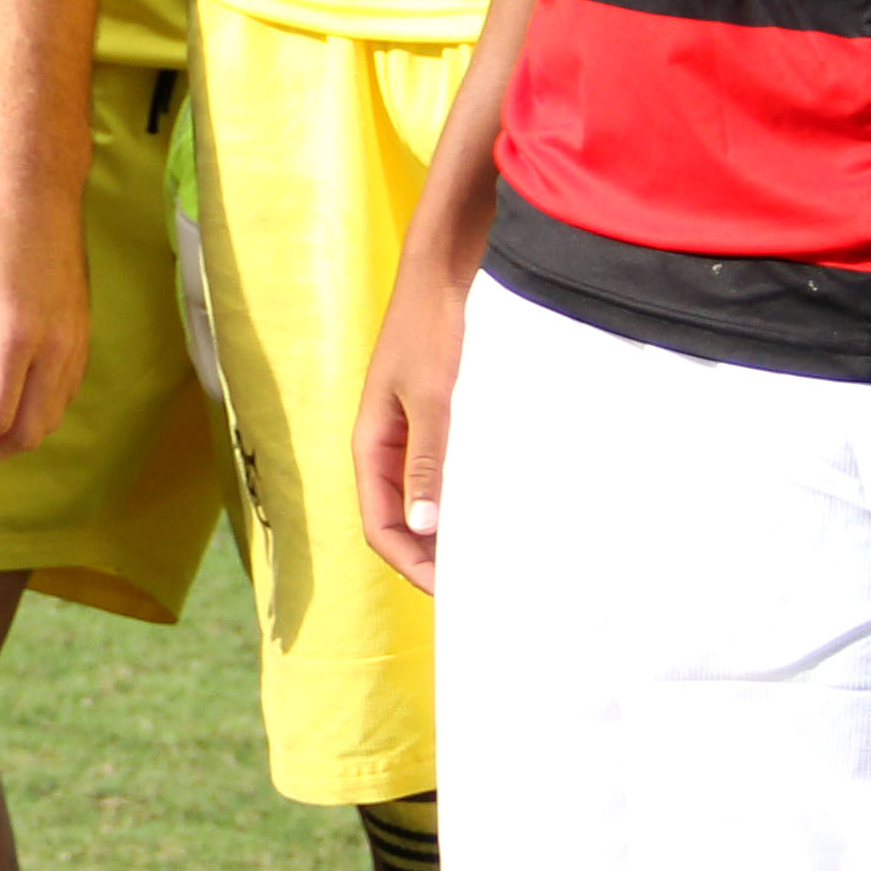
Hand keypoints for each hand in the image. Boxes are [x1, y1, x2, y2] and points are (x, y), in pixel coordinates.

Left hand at [0, 183, 84, 466]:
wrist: (39, 190)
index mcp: (15, 333)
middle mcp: (55, 347)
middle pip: (28, 432)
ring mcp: (75, 343)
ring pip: (50, 419)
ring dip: (11, 440)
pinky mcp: (82, 337)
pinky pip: (63, 396)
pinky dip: (34, 417)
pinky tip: (5, 408)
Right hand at [353, 258, 470, 592]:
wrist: (443, 276)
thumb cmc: (432, 332)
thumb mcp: (433, 399)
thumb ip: (427, 461)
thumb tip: (422, 527)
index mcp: (372, 446)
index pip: (381, 526)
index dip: (412, 565)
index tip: (454, 594)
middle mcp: (388, 448)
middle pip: (401, 522)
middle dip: (432, 559)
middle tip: (480, 588)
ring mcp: (413, 437)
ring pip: (424, 503)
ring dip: (450, 533)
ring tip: (492, 558)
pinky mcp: (438, 423)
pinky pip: (445, 477)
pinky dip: (466, 502)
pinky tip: (498, 510)